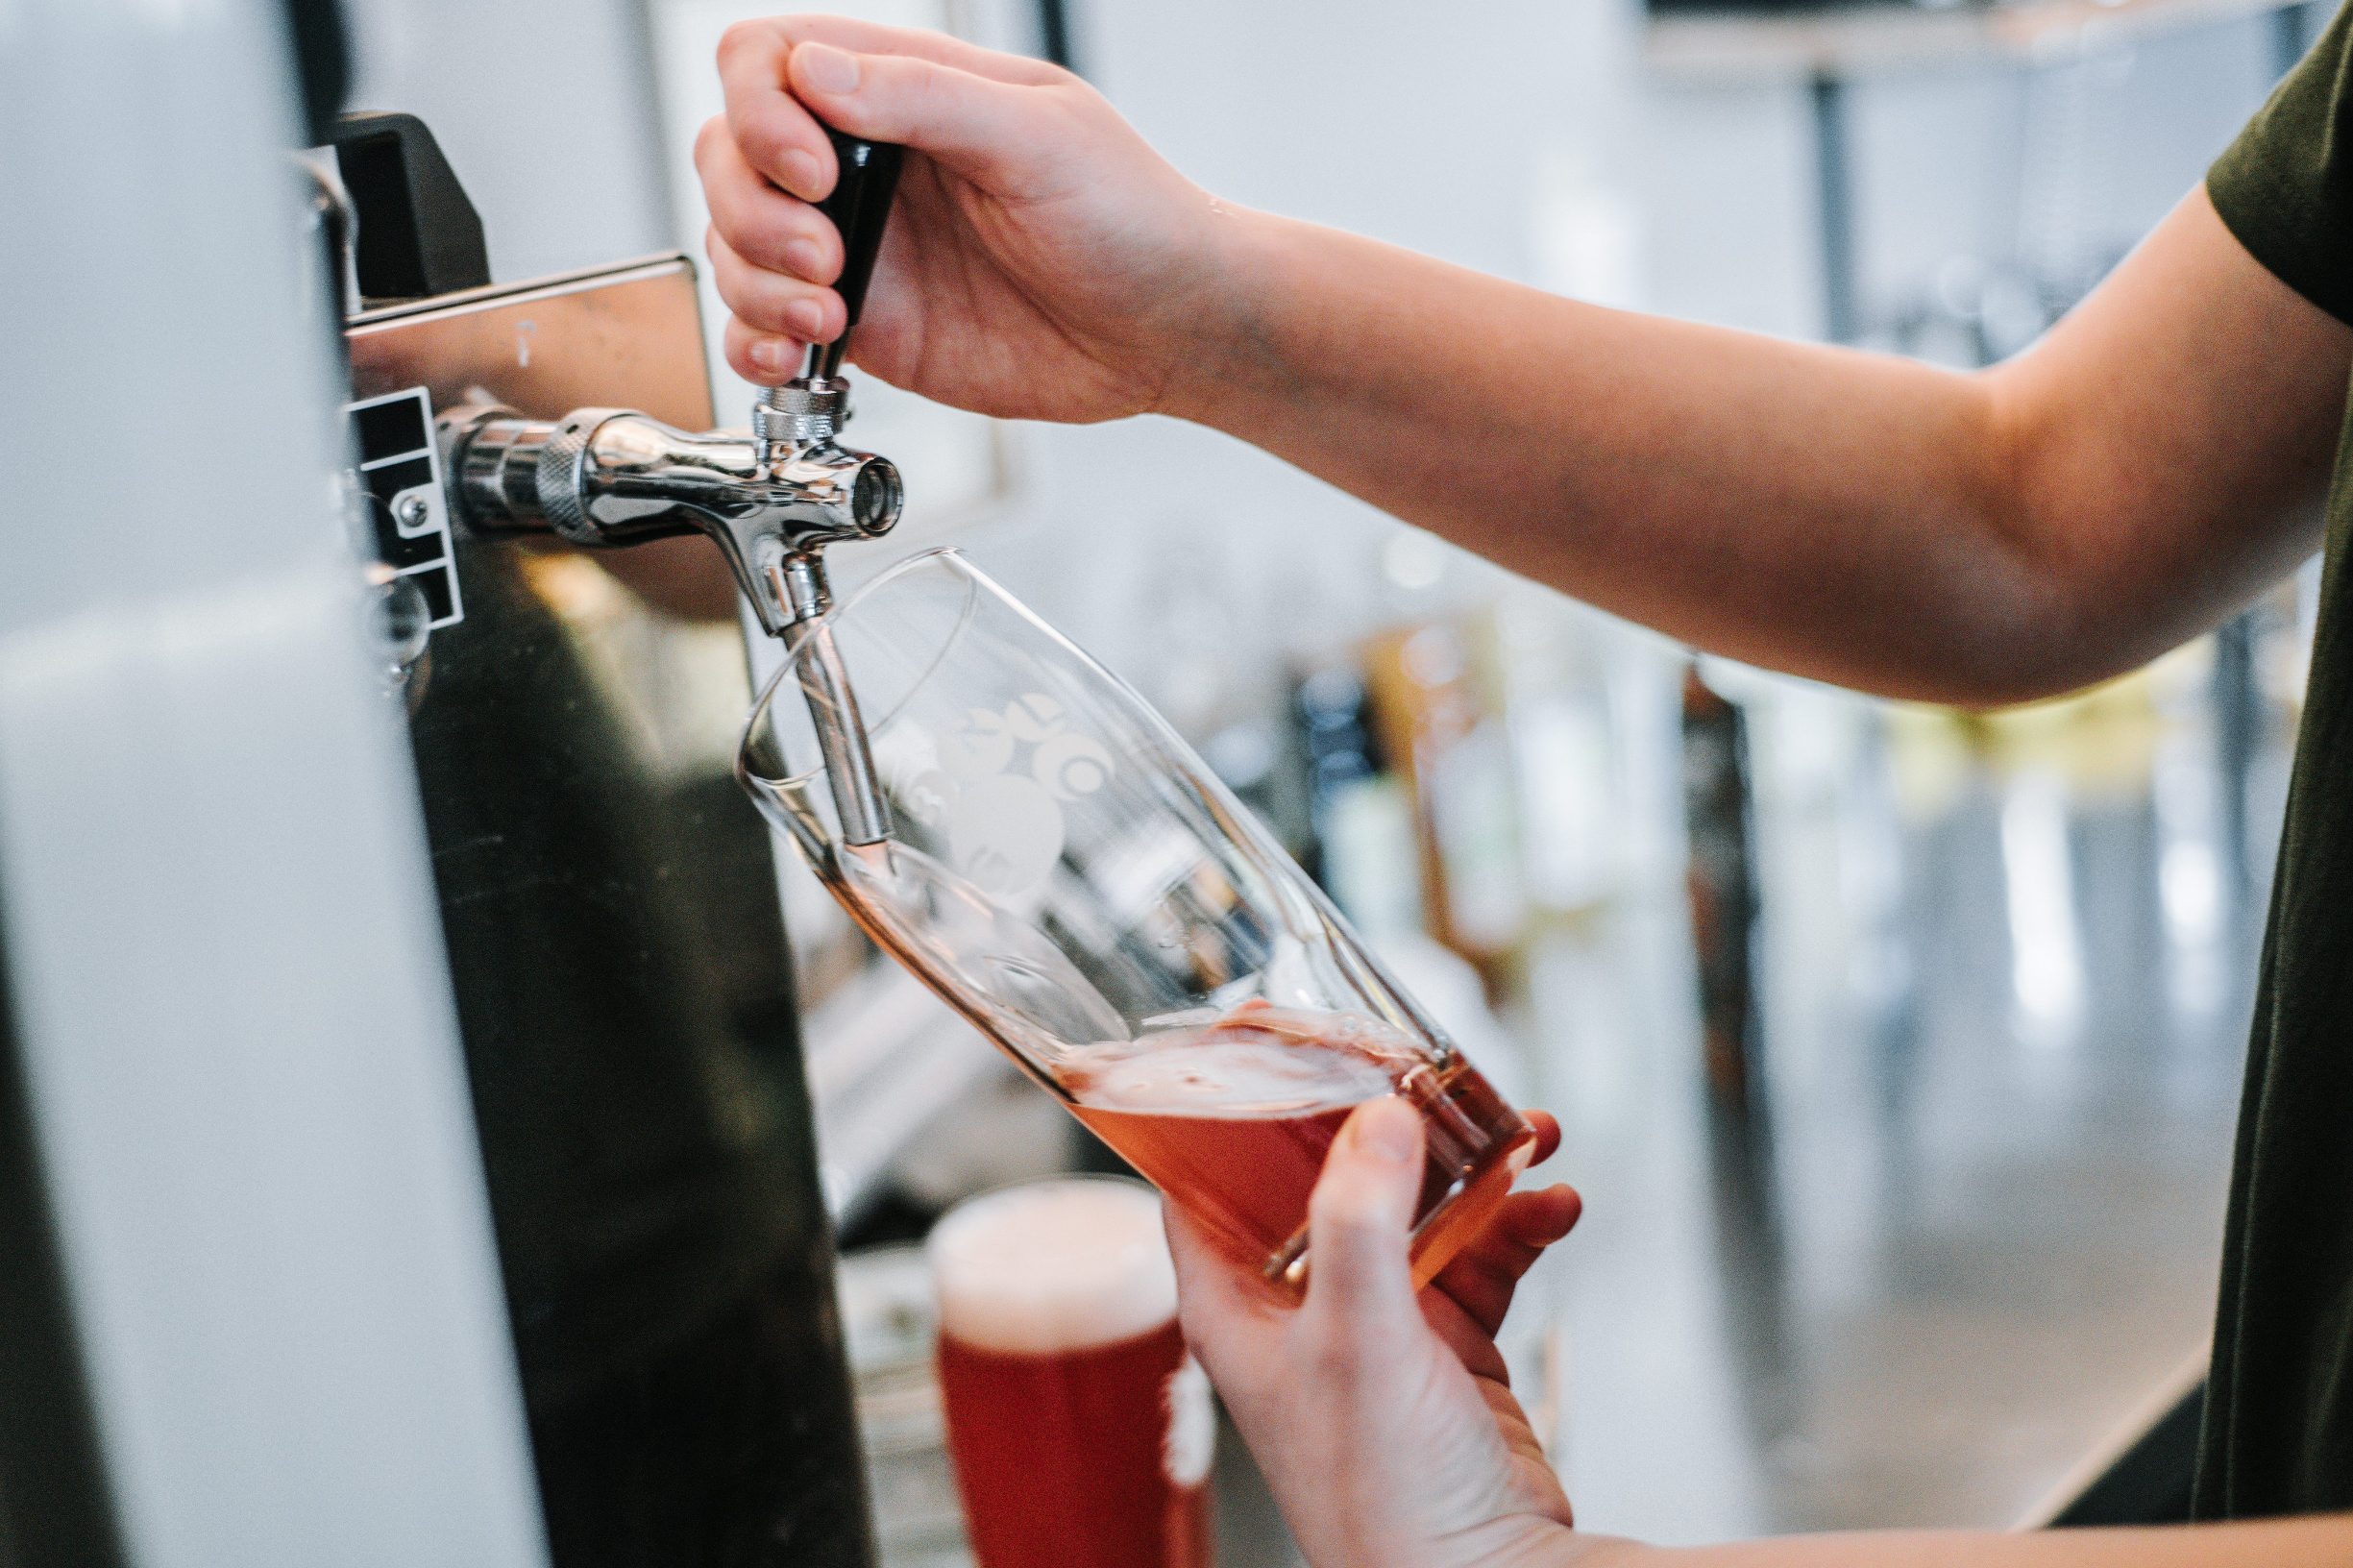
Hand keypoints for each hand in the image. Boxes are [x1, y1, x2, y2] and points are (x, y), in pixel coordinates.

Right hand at [699, 16, 1233, 422]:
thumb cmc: (1131, 215)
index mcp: (905, 90)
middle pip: (728, 155)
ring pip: (736, 245)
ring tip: (831, 316)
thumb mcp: (1037, 136)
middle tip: (827, 256)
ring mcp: (863, 247)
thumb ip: (924, 98)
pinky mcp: (872, 326)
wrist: (1172, 329)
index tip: (819, 171)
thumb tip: (814, 74)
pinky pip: (768, 331)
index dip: (761, 112)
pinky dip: (754, 345)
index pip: (766, 63)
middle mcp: (869, 165)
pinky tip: (794, 356)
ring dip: (755, 283)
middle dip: (751, 209)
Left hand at [1167, 1097, 1585, 1567]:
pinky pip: (1482, 1258)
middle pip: (1323, 1177)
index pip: (1200, 1179)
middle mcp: (1298, 1311)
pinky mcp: (1447, 1351)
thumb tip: (1377, 1116)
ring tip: (1527, 1133)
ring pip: (1417, 1210)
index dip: (1223, 1104)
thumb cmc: (1386, 1496)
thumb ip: (1361, 1219)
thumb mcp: (1361, 1336)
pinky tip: (1556, 1206)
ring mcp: (1377, 1329)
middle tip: (1430, 1068)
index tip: (1265, 1034)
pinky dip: (1519, 1225)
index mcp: (1237, 1306)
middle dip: (1385, 1121)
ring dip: (1474, 1169)